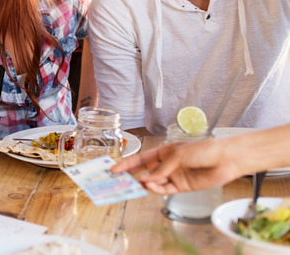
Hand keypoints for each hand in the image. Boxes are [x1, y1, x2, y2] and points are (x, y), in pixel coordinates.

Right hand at [110, 138, 241, 193]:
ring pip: (154, 182)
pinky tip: (153, 186)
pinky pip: (165, 190)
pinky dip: (157, 189)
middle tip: (121, 182)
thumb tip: (146, 179)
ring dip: (145, 184)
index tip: (114, 169)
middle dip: (132, 176)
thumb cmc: (203, 150)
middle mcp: (167, 165)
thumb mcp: (177, 155)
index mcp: (164, 152)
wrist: (226, 160)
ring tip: (138, 184)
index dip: (127, 164)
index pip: (141, 159)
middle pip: (145, 172)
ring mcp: (174, 176)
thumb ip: (161, 169)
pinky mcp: (182, 187)